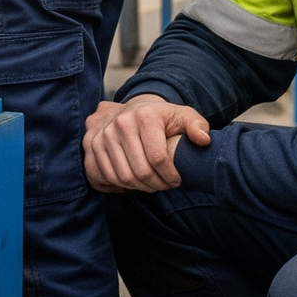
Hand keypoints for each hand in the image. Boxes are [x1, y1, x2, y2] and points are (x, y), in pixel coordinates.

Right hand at [82, 95, 209, 193]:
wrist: (134, 108)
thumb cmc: (162, 118)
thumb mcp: (184, 117)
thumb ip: (197, 127)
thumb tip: (204, 141)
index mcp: (144, 115)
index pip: (158, 158)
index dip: (171, 176)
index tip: (177, 180)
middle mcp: (120, 123)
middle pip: (140, 171)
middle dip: (157, 185)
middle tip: (165, 186)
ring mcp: (103, 134)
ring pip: (123, 177)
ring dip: (140, 188)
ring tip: (152, 184)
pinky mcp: (92, 145)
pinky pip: (106, 176)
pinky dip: (121, 186)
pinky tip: (134, 182)